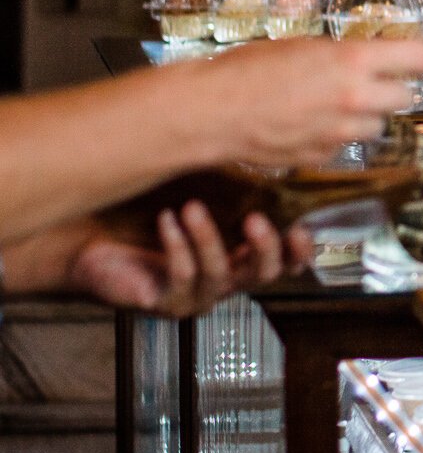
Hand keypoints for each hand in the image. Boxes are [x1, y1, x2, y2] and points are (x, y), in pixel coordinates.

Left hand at [20, 205, 309, 317]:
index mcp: (240, 260)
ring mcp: (196, 298)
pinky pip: (180, 276)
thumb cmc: (146, 220)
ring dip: (207, 238)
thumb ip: (232, 188)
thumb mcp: (199, 200)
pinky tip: (166, 220)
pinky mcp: (165, 304)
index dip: (298, 252)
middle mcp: (224, 283)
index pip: (283, 264)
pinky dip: (176, 245)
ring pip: (218, 275)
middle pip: (261, 276)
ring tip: (191, 207)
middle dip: (263, 248)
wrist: (92, 246)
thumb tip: (261, 149)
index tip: (300, 227)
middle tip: (255, 219)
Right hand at [180, 37, 422, 168]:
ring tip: (338, 107)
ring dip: (366, 117)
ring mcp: (342, 132)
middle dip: (393, 89)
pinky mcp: (324, 157)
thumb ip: (340, 55)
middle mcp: (357, 97)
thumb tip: (366, 57)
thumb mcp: (301, 45)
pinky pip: (345, 147)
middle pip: (407, 97)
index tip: (413, 58)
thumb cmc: (248, 68)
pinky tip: (310, 127)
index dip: (418, 57)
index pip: (419, 58)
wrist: (211, 112)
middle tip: (374, 83)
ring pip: (379, 127)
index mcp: (354, 60)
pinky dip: (336, 138)